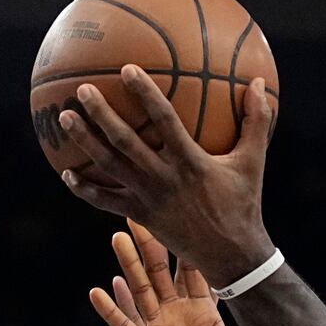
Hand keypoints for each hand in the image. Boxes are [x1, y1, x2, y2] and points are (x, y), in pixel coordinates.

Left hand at [58, 68, 277, 286]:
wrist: (231, 255)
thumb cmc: (243, 204)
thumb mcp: (253, 162)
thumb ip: (257, 121)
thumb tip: (261, 83)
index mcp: (191, 161)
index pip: (164, 120)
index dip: (145, 94)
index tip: (127, 69)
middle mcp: (164, 178)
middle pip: (125, 141)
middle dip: (101, 114)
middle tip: (81, 90)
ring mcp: (149, 198)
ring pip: (109, 167)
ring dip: (85, 142)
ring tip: (65, 118)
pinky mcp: (140, 216)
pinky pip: (106, 201)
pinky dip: (85, 189)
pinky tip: (67, 174)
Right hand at [90, 222, 264, 325]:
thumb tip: (281, 315)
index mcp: (203, 309)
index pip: (194, 269)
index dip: (189, 244)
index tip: (185, 213)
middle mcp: (177, 313)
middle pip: (161, 270)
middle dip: (152, 243)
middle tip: (142, 212)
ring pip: (140, 290)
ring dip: (129, 265)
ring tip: (118, 238)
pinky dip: (111, 309)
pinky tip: (99, 291)